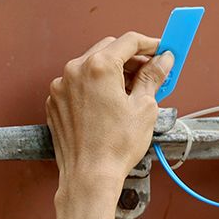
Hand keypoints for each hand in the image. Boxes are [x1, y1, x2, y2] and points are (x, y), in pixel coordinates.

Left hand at [46, 33, 172, 197]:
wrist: (88, 176)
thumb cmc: (115, 146)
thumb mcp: (144, 107)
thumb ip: (153, 77)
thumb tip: (163, 60)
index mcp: (97, 67)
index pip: (129, 41)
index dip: (150, 44)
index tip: (162, 50)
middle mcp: (74, 71)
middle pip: (108, 50)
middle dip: (131, 58)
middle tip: (151, 71)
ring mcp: (61, 87)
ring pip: (91, 66)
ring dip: (112, 72)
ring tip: (132, 91)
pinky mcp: (55, 102)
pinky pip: (78, 84)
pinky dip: (94, 87)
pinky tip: (109, 104)